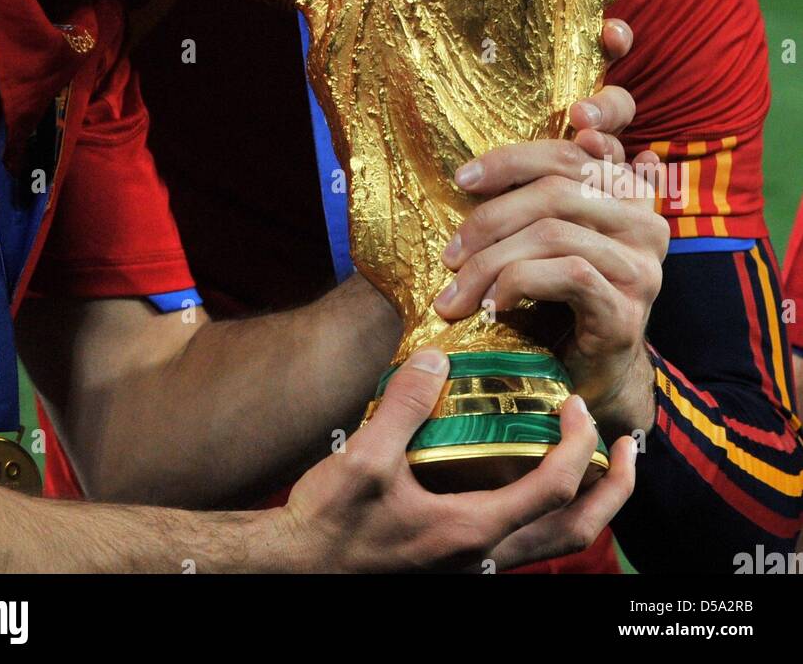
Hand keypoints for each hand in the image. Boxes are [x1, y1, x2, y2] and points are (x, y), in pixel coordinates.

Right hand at [280, 349, 636, 572]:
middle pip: (576, 530)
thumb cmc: (329, 523)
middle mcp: (484, 555)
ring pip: (554, 543)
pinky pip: (524, 541)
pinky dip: (548, 510)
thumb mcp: (363, 458)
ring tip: (595, 461)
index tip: (576, 404)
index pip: (552, 488)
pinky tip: (529, 476)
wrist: (297, 570)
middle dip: (613, 489)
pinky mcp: (458, 562)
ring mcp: (474, 565)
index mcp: (472, 531)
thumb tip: (436, 356)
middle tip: (629, 446)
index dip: (577, 445)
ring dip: (587, 503)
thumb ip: (405, 405)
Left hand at [434, 18, 668, 438]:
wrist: (590, 379)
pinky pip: (567, 272)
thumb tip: (571, 118)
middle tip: (449, 252)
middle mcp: (646, 223)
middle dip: (490, 216)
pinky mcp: (628, 309)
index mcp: (629, 194)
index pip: (579, 150)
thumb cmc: (560, 301)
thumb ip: (555, 184)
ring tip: (458, 289)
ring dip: (492, 259)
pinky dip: (518, 283)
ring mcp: (642, 266)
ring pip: (554, 231)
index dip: (527, 150)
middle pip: (558, 188)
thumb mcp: (551, 236)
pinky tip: (492, 304)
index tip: (469, 173)